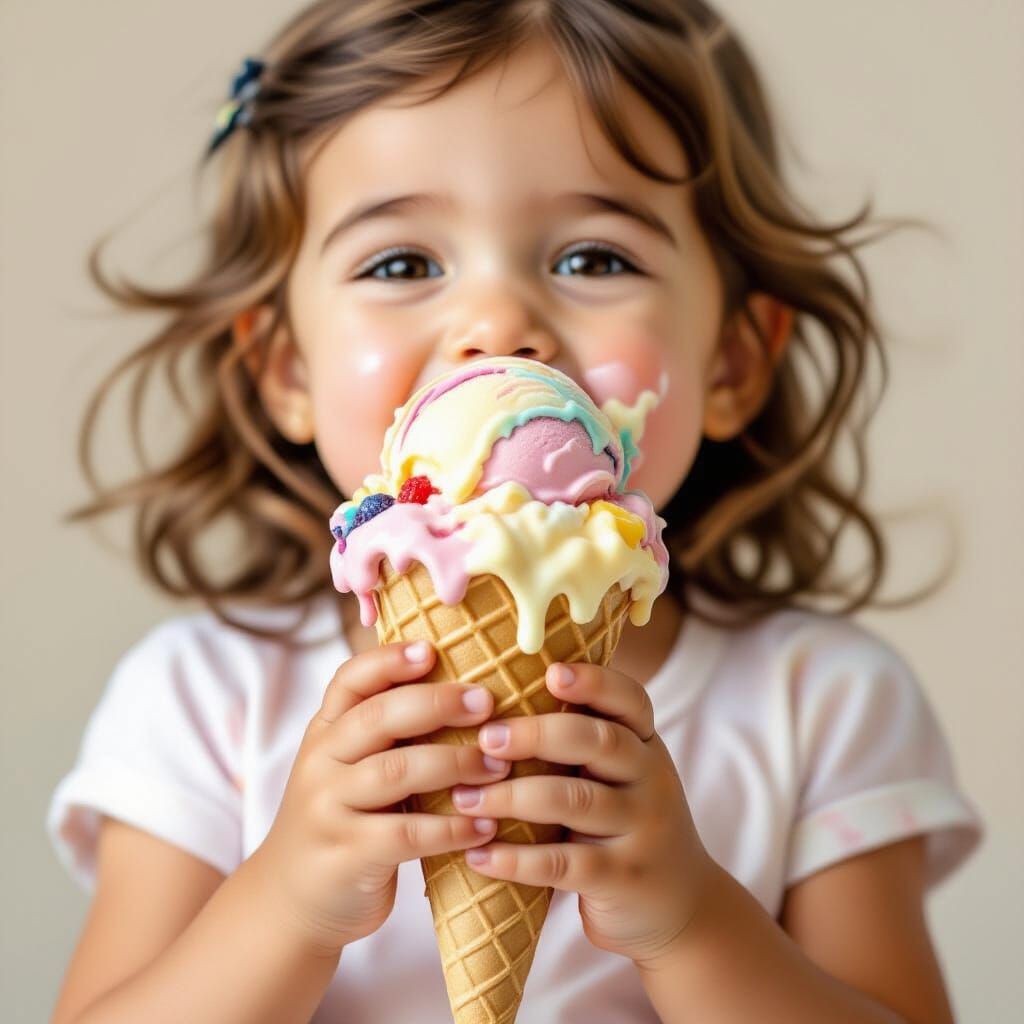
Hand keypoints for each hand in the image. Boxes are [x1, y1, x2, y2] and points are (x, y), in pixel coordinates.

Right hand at [249, 641, 509, 957]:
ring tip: (500, 766)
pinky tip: (486, 827)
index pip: (350, 680)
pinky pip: (406, 835)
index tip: (433, 650)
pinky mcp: (347, 855)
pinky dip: (451, 828)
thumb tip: (464, 686)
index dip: (389, 660)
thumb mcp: (349, 767)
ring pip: (395, 772)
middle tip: (487, 703)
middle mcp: (322, 762)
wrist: (291, 902)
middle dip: (437, 704)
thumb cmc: (344, 819)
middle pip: (378, 718)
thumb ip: (386, 732)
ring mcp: (329, 808)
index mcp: (327, 732)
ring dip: (455, 764)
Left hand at [448, 662, 715, 966]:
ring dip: (512, 797)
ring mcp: (642, 830)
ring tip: (463, 798)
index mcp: (646, 745)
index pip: (629, 700)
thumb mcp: (621, 777)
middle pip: (598, 742)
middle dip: (537, 734)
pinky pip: (565, 864)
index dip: (593, 682)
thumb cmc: (625, 825)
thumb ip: (581, 743)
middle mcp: (651, 780)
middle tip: (486, 738)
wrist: (682, 909)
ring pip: (576, 801)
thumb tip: (498, 696)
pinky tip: (477, 855)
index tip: (550, 673)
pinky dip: (516, 860)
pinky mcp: (623, 878)